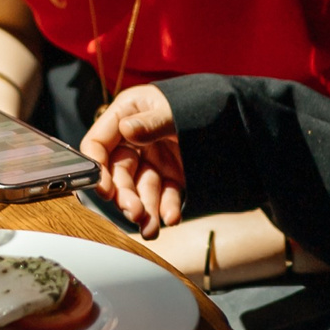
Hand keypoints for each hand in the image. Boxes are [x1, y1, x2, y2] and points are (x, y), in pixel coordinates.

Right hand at [78, 85, 184, 237]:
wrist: (232, 111)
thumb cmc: (196, 100)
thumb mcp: (172, 108)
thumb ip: (151, 122)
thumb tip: (126, 130)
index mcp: (125, 116)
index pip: (98, 143)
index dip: (97, 167)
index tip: (103, 189)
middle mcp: (134, 141)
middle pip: (119, 173)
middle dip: (125, 196)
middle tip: (134, 213)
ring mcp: (152, 160)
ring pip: (141, 190)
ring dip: (144, 210)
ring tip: (150, 229)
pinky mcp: (171, 175)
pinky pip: (164, 196)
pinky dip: (166, 209)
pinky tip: (171, 219)